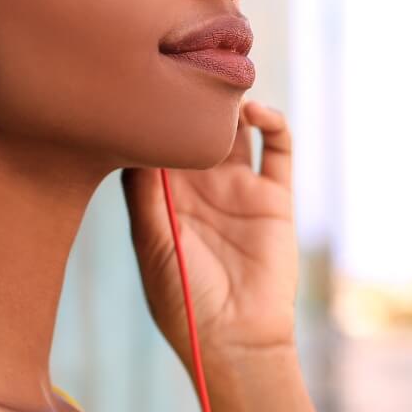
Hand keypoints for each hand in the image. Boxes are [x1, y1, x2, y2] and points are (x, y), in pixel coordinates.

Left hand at [120, 99, 298, 373]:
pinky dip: (273, 123)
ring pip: (236, 130)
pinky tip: (256, 113)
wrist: (236, 341)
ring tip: (221, 90)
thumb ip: (144, 192)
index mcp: (164, 198)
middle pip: (195, 127)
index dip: (151, 113)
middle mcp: (201, 188)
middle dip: (192, 100)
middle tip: (187, 70)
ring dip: (230, 106)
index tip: (145, 83)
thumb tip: (132, 138)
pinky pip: (279, 149)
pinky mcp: (275, 197)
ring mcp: (239, 189)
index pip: (155, 141)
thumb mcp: (151, 243)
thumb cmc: (183, 300)